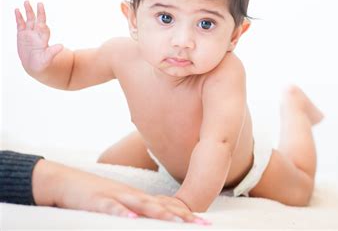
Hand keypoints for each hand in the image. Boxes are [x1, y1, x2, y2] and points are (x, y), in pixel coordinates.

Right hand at [15, 1, 62, 73]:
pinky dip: (19, 17)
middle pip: (38, 21)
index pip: (44, 28)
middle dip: (39, 12)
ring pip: (29, 20)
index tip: (42, 21)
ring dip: (28, 11)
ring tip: (26, 2)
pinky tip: (17, 10)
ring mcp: (29, 33)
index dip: (43, 24)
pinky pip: (20, 24)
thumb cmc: (42, 63)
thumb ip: (52, 52)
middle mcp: (37, 34)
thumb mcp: (46, 59)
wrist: (33, 66)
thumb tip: (61, 46)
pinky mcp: (21, 35)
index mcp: (44, 39)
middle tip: (40, 3)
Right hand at [32, 159, 209, 223]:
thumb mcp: (120, 204)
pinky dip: (122, 213)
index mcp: (138, 198)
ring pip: (142, 205)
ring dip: (162, 214)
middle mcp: (132, 195)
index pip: (166, 206)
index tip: (205, 222)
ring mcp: (115, 197)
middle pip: (161, 206)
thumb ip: (138, 212)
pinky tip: (133, 219)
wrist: (64, 181)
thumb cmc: (94, 196)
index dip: (186, 214)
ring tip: (180, 222)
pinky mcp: (97, 200)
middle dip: (182, 216)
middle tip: (203, 224)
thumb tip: (153, 221)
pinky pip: (111, 207)